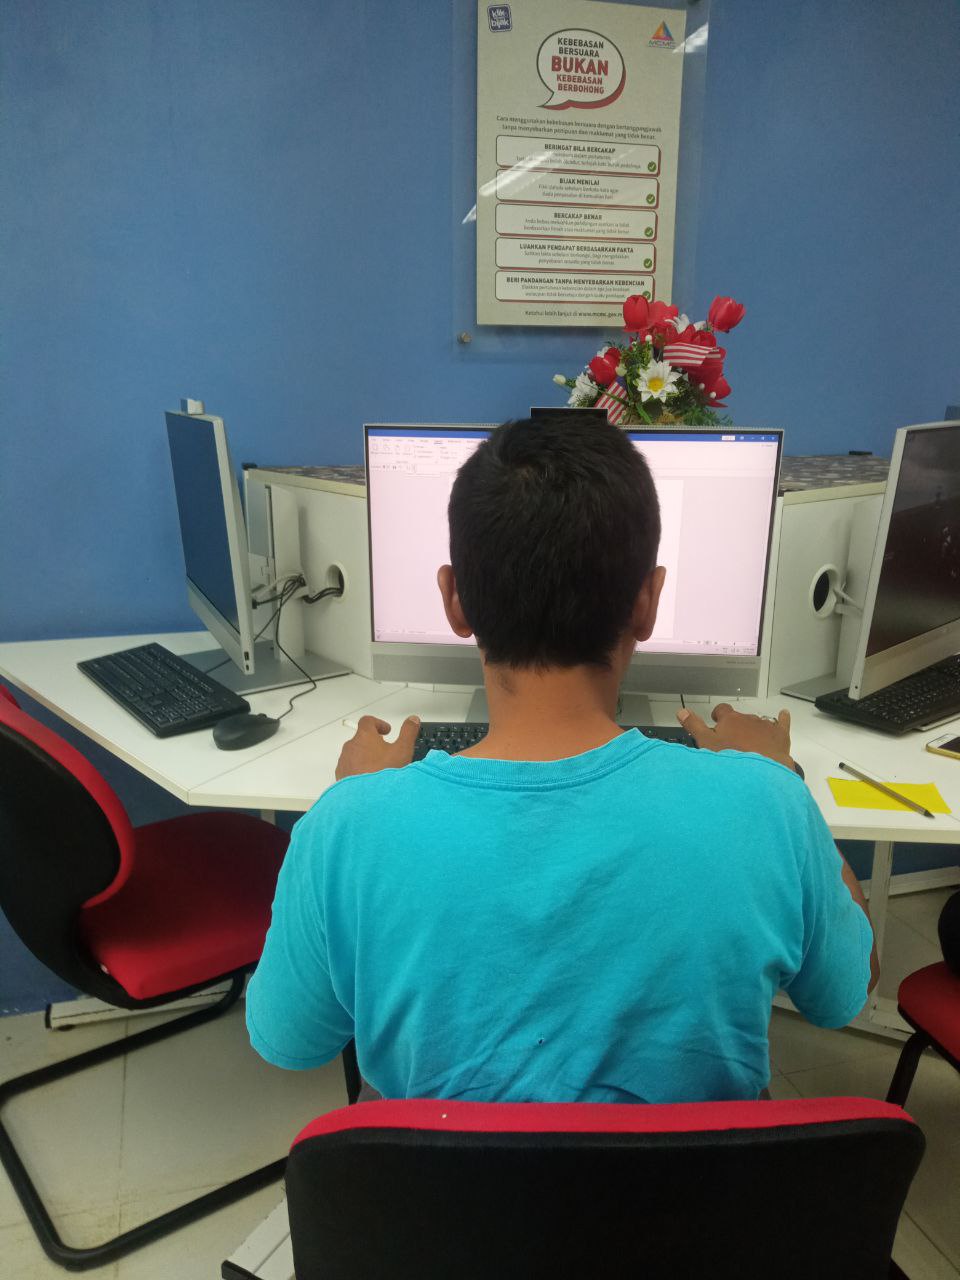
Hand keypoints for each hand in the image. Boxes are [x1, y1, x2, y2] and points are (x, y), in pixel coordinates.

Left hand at [335, 715, 420, 779]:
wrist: (365, 800)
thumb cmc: (382, 773)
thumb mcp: (402, 750)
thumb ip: (408, 732)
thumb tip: (412, 720)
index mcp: (364, 736)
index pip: (367, 721)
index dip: (378, 724)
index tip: (386, 731)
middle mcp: (351, 747)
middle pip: (360, 738)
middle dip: (373, 742)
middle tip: (385, 750)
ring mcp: (344, 761)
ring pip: (354, 754)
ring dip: (365, 756)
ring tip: (378, 768)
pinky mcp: (341, 776)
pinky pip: (350, 768)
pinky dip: (358, 769)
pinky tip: (370, 780)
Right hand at [676, 702, 794, 770]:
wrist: (760, 772)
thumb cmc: (731, 758)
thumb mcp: (706, 744)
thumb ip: (694, 726)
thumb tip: (681, 711)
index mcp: (729, 719)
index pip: (722, 710)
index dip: (719, 715)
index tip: (717, 721)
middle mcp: (748, 718)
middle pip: (740, 718)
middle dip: (737, 727)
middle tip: (732, 743)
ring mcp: (765, 725)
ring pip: (758, 723)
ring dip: (754, 730)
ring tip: (751, 746)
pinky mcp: (780, 735)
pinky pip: (782, 722)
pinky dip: (782, 718)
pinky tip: (784, 714)